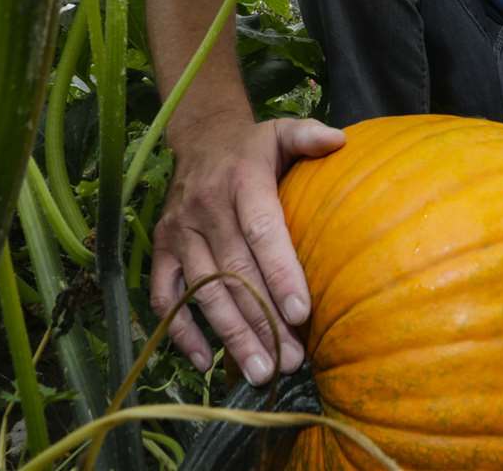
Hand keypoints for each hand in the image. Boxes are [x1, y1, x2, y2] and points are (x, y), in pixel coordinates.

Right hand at [149, 117, 343, 383]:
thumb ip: (308, 136)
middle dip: (262, 320)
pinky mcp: (161, 249)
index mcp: (241, 182)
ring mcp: (179, 232)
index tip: (301, 314)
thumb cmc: (253, 147)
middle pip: (234, 272)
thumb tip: (341, 141)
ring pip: (204, 291)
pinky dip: (181, 331)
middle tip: (289, 360)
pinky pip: (164, 297)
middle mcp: (205, 208)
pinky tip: (206, 362)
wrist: (200, 139)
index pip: (262, 232)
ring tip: (259, 371)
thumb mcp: (280, 131)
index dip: (280, 273)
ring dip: (230, 335)